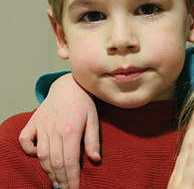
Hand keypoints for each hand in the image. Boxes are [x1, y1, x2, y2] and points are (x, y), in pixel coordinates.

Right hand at [19, 73, 100, 188]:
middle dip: (61, 179)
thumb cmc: (84, 103)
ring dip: (48, 171)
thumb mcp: (94, 120)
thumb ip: (93, 140)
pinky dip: (29, 151)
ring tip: (56, 182)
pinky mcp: (33, 122)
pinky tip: (40, 157)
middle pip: (55, 162)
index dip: (72, 178)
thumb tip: (96, 159)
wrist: (69, 85)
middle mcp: (54, 129)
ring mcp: (42, 126)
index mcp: (72, 130)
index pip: (70, 161)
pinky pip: (25, 141)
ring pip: (42, 155)